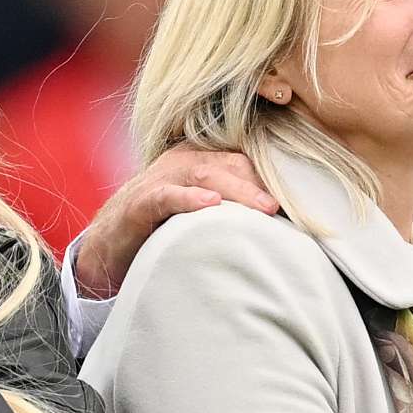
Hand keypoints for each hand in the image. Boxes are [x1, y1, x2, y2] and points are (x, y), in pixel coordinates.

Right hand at [72, 145, 277, 299]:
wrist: (107, 251)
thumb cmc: (163, 234)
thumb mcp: (203, 217)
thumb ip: (234, 212)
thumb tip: (283, 224)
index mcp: (201, 162)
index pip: (245, 162)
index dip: (273, 178)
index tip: (305, 198)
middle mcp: (182, 164)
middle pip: (232, 165)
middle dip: (264, 183)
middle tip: (293, 207)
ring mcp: (160, 180)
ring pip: (205, 175)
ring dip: (239, 191)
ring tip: (265, 208)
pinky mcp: (140, 204)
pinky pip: (167, 196)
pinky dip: (190, 199)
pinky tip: (211, 205)